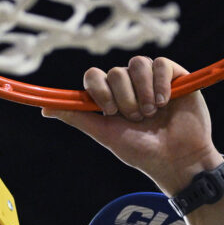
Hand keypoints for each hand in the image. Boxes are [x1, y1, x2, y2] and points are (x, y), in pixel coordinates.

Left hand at [42, 56, 222, 194]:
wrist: (178, 160)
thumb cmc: (142, 151)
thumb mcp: (106, 134)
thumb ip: (78, 118)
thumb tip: (45, 109)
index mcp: (111, 97)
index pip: (94, 76)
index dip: (99, 89)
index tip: (108, 110)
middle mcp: (130, 85)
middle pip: (115, 72)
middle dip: (125, 99)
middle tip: (138, 118)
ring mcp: (152, 80)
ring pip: (137, 64)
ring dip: (143, 92)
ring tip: (152, 112)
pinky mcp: (175, 76)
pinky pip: (160, 63)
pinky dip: (160, 83)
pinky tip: (166, 102)